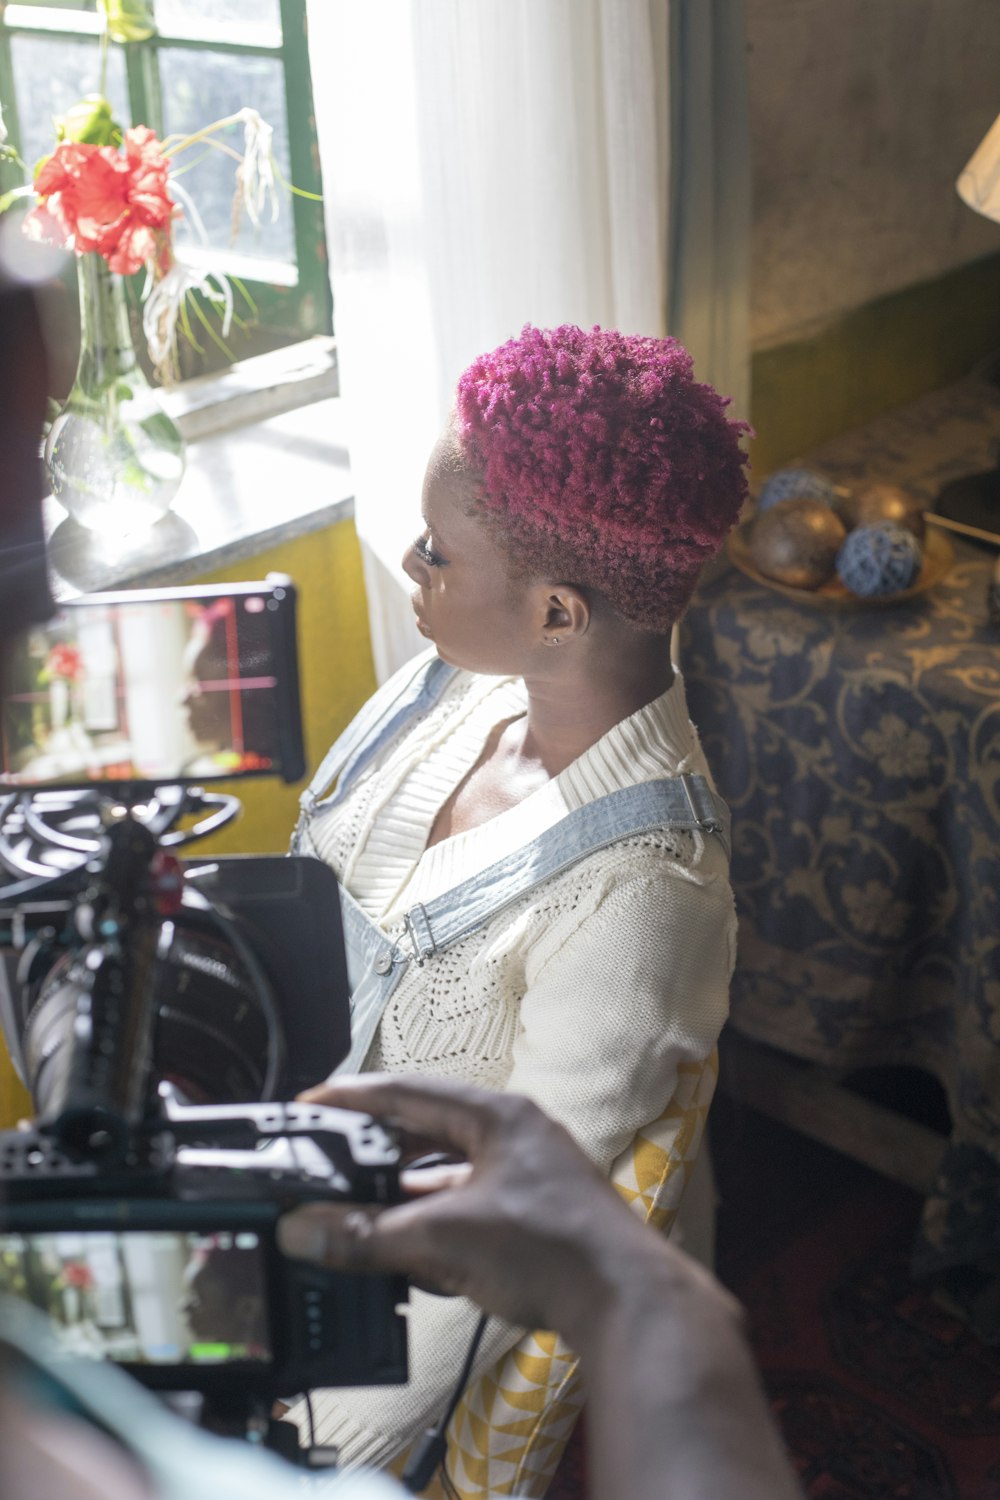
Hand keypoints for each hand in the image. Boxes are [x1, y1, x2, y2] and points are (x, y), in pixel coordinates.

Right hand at [277, 1074, 707, 1338]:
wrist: (626, 1301)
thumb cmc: (554, 1248)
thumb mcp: (443, 1238)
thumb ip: (368, 1234)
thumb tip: (305, 1230)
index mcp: (498, 1116)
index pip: (408, 1091)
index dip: (353, 1098)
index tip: (311, 1102)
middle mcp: (514, 1136)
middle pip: (427, 1130)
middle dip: (374, 1148)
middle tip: (326, 1158)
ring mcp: (527, 1175)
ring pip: (447, 1170)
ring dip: (402, 1188)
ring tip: (355, 1204)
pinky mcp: (533, 1215)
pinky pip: (466, 1204)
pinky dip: (432, 1219)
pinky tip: (407, 1243)